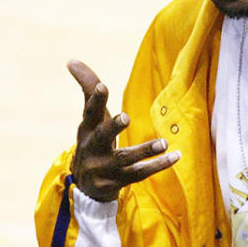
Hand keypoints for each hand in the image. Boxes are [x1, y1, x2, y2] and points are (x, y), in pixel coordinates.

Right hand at [66, 60, 179, 201]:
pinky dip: (157, 166)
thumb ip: (88, 89)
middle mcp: (91, 149)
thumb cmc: (93, 140)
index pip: (89, 112)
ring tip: (164, 143)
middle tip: (126, 117)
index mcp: (86, 130)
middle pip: (101, 137)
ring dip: (143, 150)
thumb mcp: (90, 118)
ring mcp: (102, 168)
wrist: (85, 186)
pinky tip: (176, 156)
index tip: (102, 86)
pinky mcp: (115, 183)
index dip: (95, 100)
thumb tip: (72, 60)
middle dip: (112, 127)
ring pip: (124, 159)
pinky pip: (138, 175)